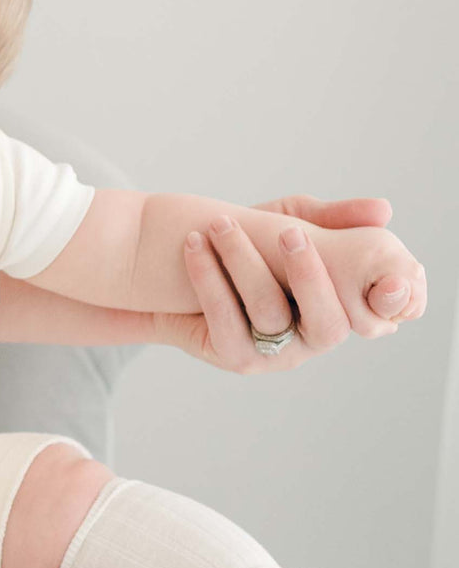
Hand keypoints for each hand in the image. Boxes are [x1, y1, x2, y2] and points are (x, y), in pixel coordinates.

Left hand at [156, 194, 419, 372]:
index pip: (382, 311)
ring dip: (243, 261)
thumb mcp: (285, 220)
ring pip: (269, 313)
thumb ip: (328, 218)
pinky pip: (226, 318)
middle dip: (309, 274)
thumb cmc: (243, 245)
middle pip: (329, 323)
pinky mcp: (236, 357)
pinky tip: (195, 245)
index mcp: (341, 305)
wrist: (173, 267)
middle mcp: (315, 337)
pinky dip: (210, 278)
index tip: (393, 277)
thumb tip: (383, 210)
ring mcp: (277, 354)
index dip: (396, 298)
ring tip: (218, 224)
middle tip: (287, 232)